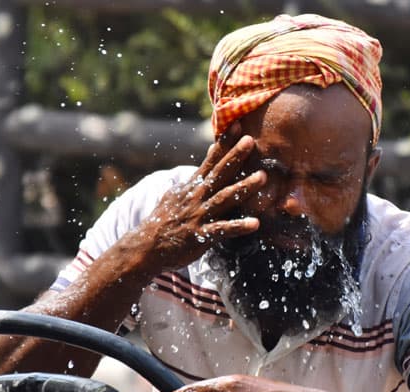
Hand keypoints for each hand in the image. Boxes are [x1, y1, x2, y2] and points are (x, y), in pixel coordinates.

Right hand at [133, 123, 266, 271]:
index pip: (210, 160)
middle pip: (219, 173)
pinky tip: (255, 224)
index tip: (237, 125)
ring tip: (263, 177)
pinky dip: (238, 226)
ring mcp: (199, 215)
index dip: (224, 143)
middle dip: (235, 156)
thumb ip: (194, 181)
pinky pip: (222, 230)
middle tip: (251, 140)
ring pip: (224, 198)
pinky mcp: (200, 235)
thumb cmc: (164, 222)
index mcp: (193, 187)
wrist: (146, 248)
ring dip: (243, 188)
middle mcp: (197, 197)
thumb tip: (204, 164)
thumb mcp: (176, 195)